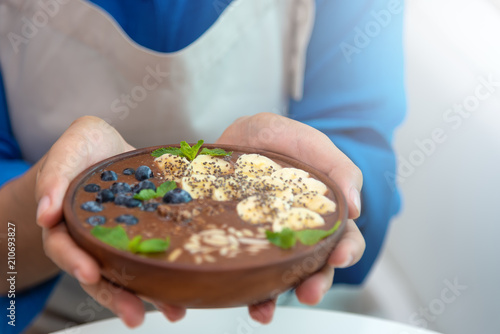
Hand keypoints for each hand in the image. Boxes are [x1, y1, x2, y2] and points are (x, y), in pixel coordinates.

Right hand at [35, 116, 184, 326]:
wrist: (110, 150)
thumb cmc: (87, 148)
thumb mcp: (71, 147)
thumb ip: (55, 174)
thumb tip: (46, 214)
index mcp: (66, 221)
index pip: (64, 247)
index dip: (75, 261)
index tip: (90, 273)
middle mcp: (92, 240)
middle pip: (99, 275)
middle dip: (116, 296)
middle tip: (134, 315)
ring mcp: (121, 242)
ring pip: (130, 275)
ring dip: (149, 296)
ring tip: (174, 313)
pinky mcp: (147, 237)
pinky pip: (155, 260)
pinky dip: (169, 276)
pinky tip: (188, 292)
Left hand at [216, 112, 365, 323]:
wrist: (240, 135)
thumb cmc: (281, 138)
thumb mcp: (312, 143)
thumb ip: (339, 168)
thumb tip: (355, 208)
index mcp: (321, 214)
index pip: (343, 240)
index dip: (347, 252)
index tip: (339, 257)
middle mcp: (296, 234)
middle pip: (312, 268)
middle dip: (314, 284)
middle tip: (309, 293)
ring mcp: (265, 241)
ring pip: (275, 279)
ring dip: (272, 299)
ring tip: (264, 310)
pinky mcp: (237, 244)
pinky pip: (236, 273)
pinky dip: (234, 293)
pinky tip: (226, 303)